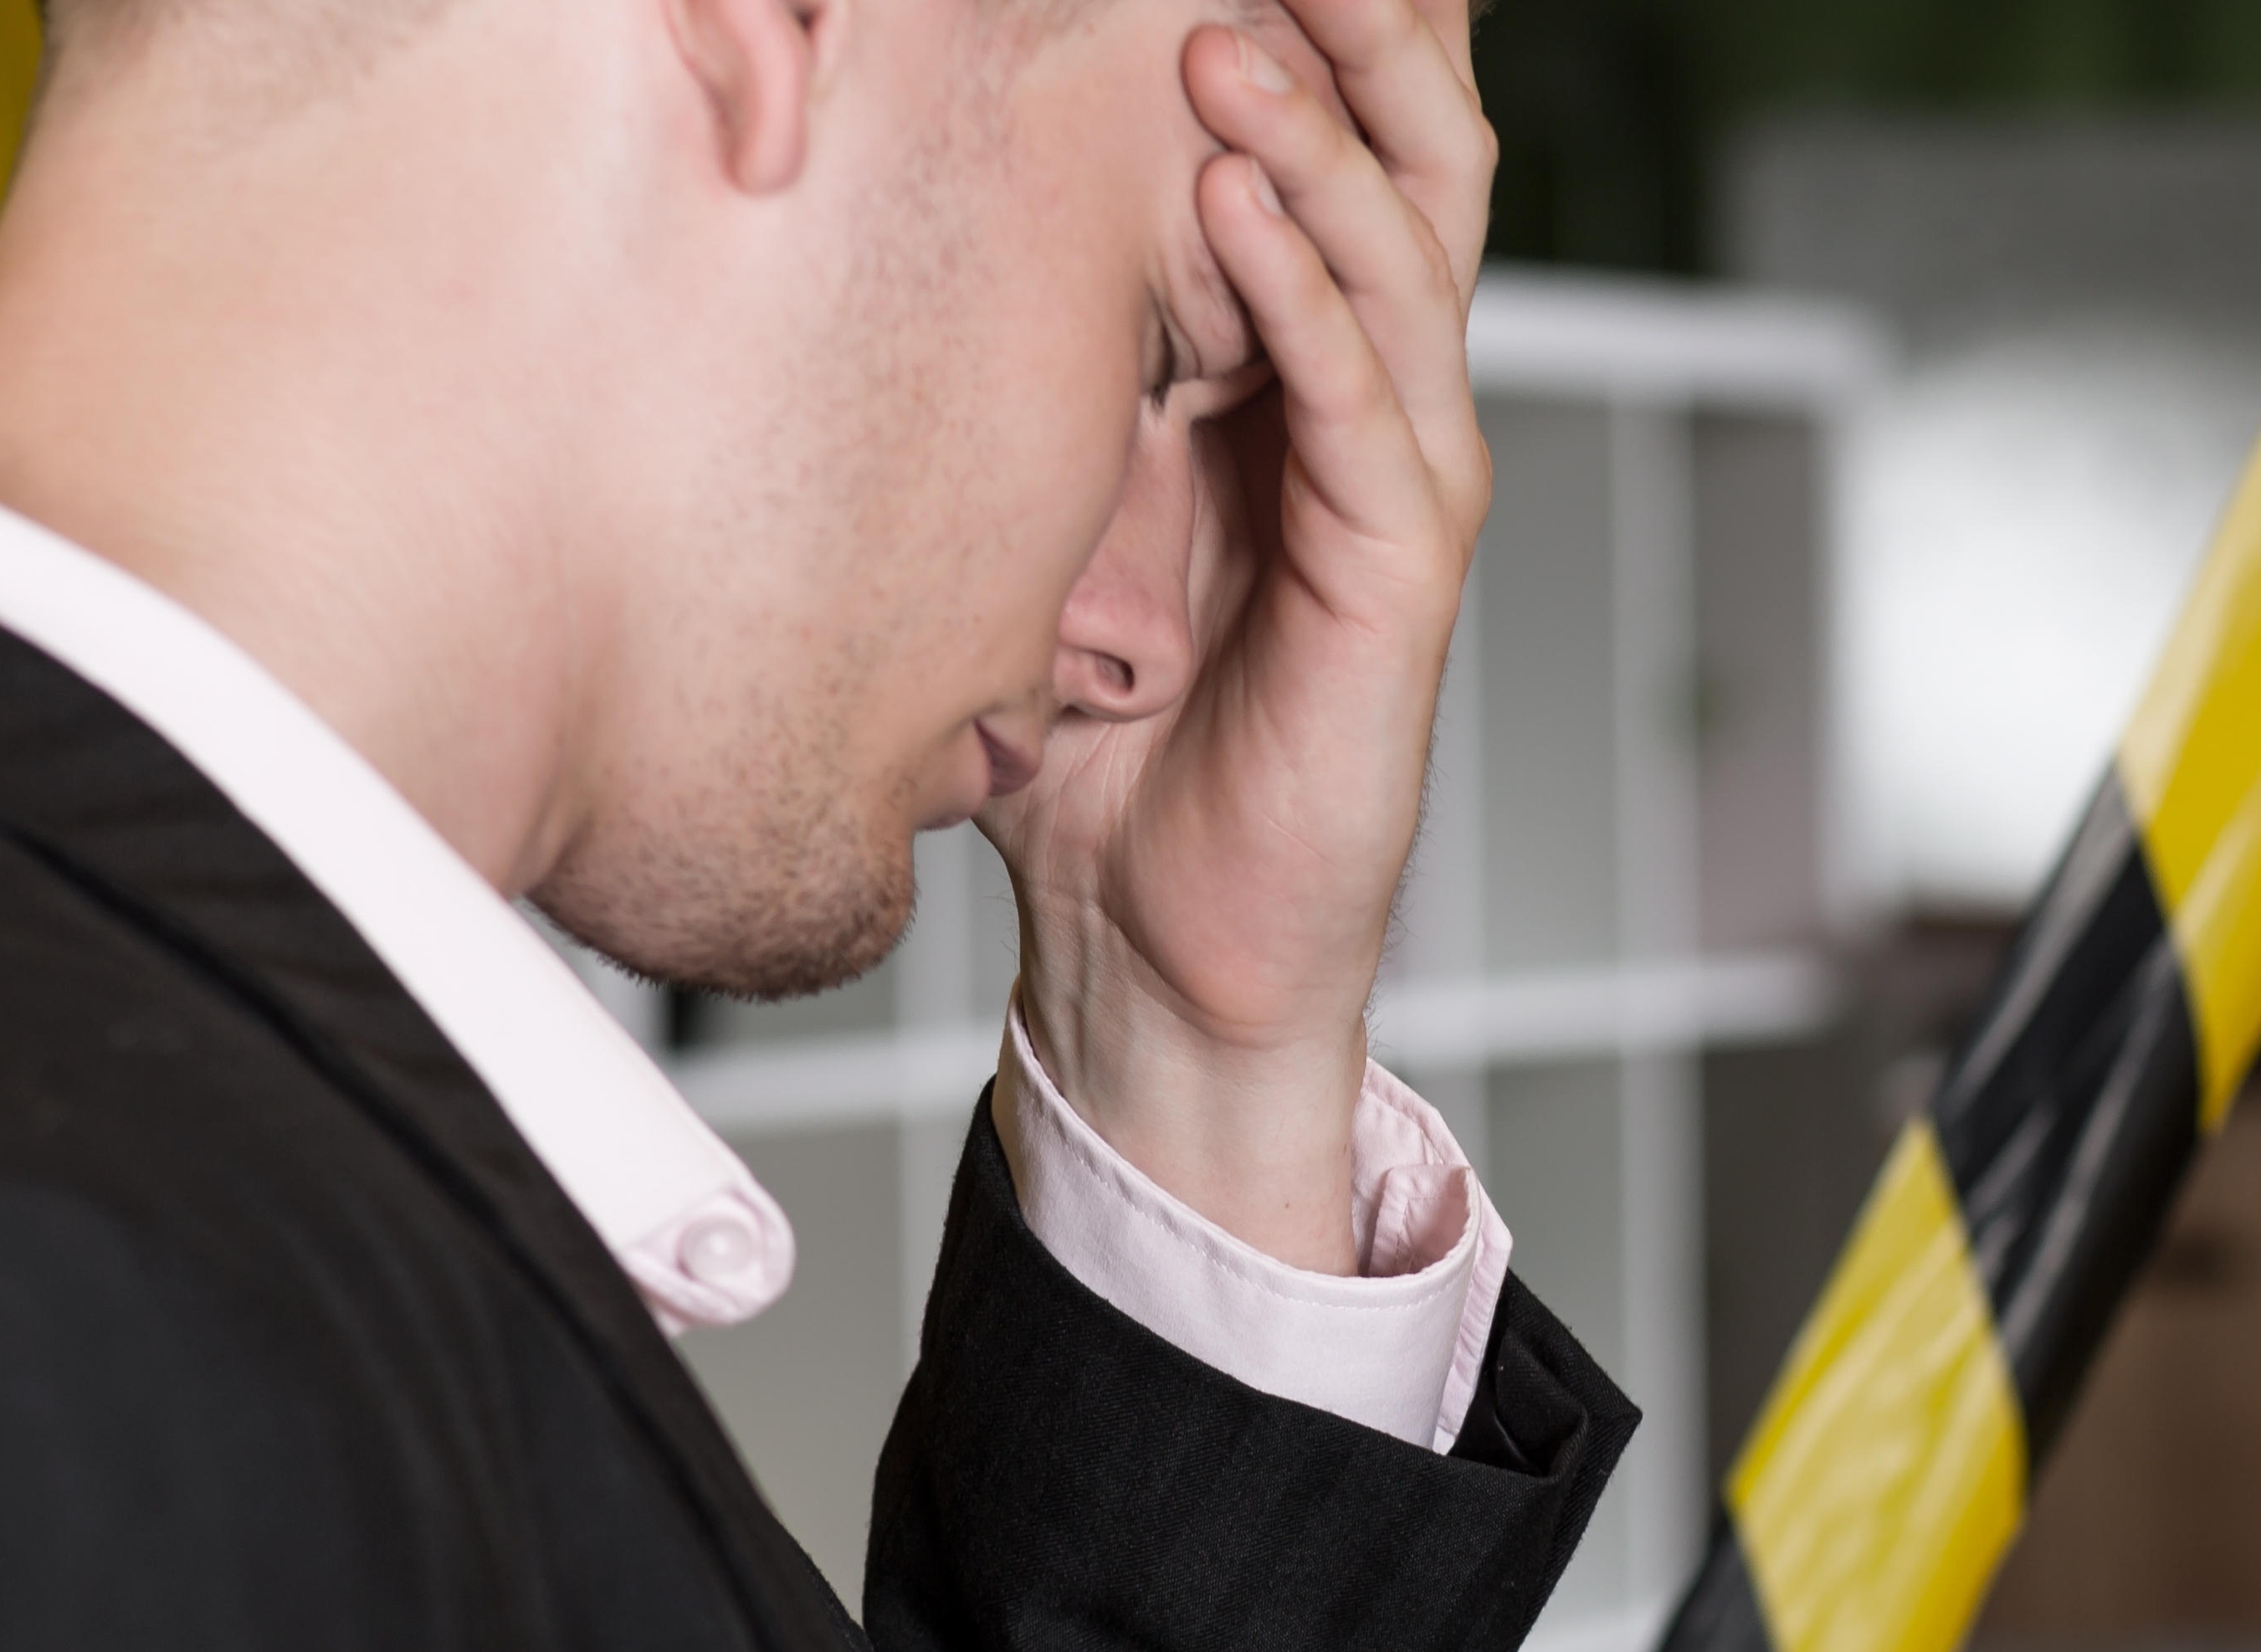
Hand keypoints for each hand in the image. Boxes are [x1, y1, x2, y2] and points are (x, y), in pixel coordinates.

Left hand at [985, 0, 1495, 1269]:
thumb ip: (1012, 360)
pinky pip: (1367, 414)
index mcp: (1282, 361)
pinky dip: (1308, 303)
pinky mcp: (1398, 586)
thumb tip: (851, 198)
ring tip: (1235, 37)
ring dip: (1320, 141)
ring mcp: (1393, 485)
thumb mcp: (1027, 499)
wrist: (1155, 951)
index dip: (1310, 32)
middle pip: (1409, 159)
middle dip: (1360, 32)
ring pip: (1403, 262)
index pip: (1324, 144)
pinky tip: (1248, 213)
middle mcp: (1356, 397)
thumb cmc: (1094, 741)